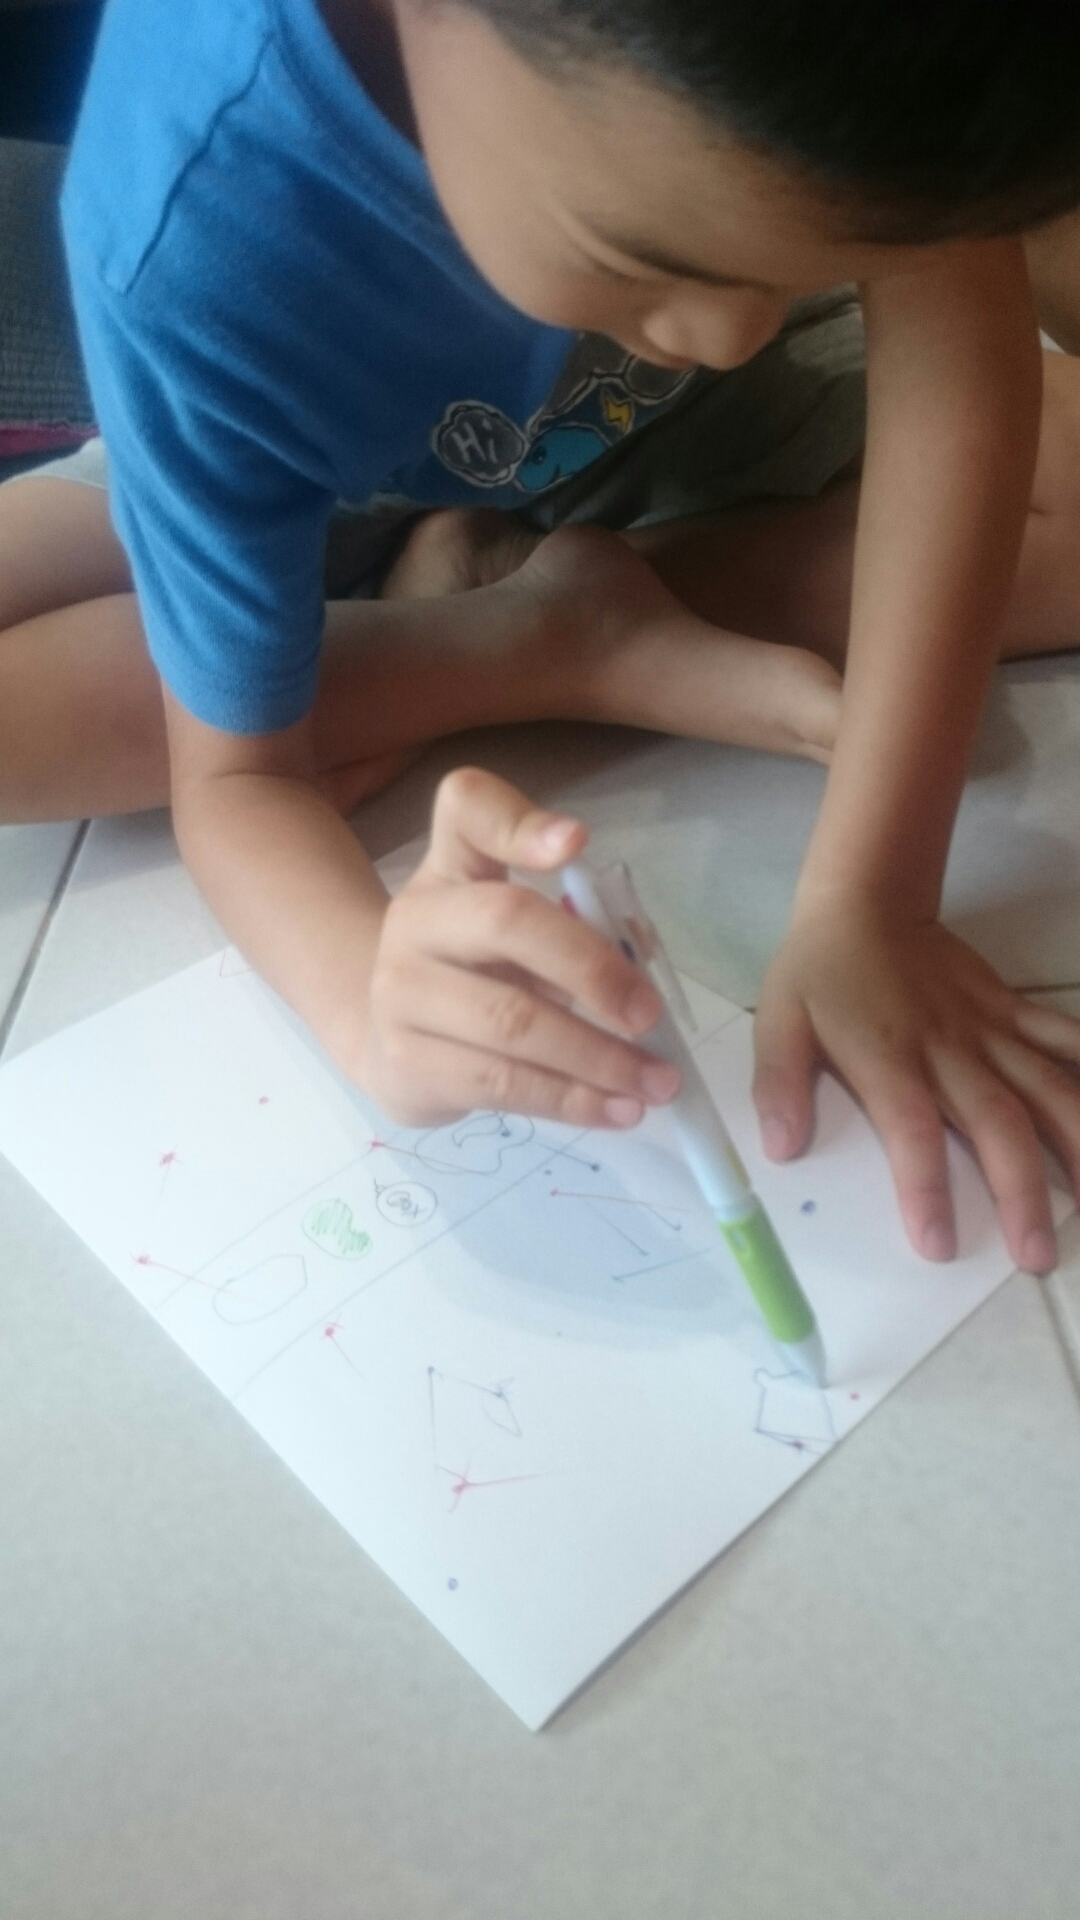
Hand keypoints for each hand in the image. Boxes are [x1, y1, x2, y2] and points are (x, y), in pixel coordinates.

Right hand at [357, 767, 680, 1127]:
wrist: (393, 1040)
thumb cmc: (483, 971)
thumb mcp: (526, 933)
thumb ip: (585, 924)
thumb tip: (643, 962)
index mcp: (452, 866)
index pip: (467, 810)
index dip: (521, 822)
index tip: (577, 844)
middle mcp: (416, 917)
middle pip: (506, 921)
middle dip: (592, 969)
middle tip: (649, 1014)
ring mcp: (401, 991)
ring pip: (510, 1020)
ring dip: (597, 1058)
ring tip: (656, 1083)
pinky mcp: (406, 1062)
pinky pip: (501, 1083)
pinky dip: (570, 1100)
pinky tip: (616, 1110)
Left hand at [753, 899, 1079, 1272]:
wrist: (866, 901)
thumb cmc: (819, 972)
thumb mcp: (777, 1022)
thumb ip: (779, 1085)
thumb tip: (781, 1148)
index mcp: (887, 1059)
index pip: (912, 1131)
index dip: (927, 1187)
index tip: (939, 1245)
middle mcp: (949, 1049)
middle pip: (997, 1123)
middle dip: (1021, 1191)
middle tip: (1036, 1256)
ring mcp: (989, 1029)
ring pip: (1048, 1088)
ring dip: (1079, 1145)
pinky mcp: (1011, 1010)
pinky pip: (1064, 1037)